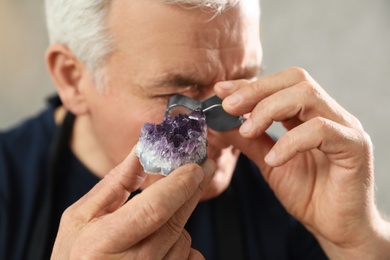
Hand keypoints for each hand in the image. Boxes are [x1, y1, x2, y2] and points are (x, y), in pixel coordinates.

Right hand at [51, 147, 215, 258]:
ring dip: (176, 224)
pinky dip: (182, 246)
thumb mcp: (83, 215)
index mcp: (101, 242)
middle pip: (174, 222)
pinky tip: (161, 246)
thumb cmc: (76, 252)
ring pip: (183, 239)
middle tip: (201, 171)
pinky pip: (190, 258)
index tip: (195, 167)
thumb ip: (114, 182)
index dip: (178, 186)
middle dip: (191, 192)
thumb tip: (142, 149)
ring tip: (152, 226)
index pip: (153, 209)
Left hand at [215, 67, 389, 257]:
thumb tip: (221, 122)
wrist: (335, 227)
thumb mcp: (269, 163)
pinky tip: (273, 160)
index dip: (250, 85)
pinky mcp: (354, 146)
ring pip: (307, 96)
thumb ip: (249, 140)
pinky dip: (290, 141)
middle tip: (229, 107)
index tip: (221, 91)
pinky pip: (320, 130)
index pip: (281, 84)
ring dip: (269, 109)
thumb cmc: (307, 194)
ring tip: (247, 131)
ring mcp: (344, 127)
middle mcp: (329, 114)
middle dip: (257, 90)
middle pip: (296, 79)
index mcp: (310, 114)